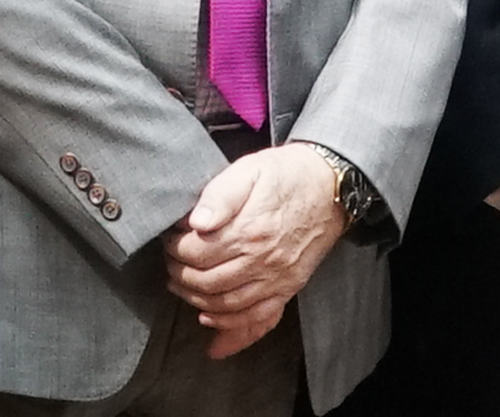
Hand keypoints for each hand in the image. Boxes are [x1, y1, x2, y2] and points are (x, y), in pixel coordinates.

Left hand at [165, 145, 347, 358]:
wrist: (331, 185)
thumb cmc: (286, 174)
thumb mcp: (248, 170)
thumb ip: (219, 195)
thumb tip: (196, 222)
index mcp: (249, 232)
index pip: (197, 253)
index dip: (175, 249)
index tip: (168, 239)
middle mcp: (264, 261)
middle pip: (208, 283)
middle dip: (180, 275)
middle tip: (169, 262)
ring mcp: (279, 279)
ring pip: (229, 305)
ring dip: (198, 301)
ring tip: (180, 287)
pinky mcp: (289, 287)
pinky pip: (261, 318)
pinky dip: (234, 328)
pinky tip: (211, 324)